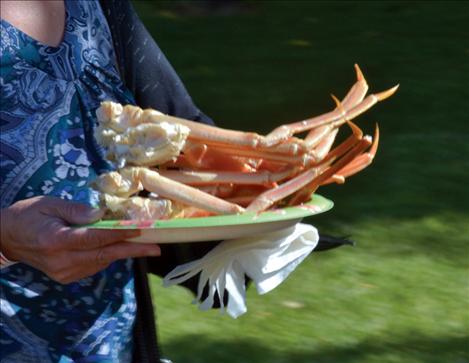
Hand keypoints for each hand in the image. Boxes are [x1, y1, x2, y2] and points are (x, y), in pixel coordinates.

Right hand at [0, 196, 160, 283]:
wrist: (8, 239)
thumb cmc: (29, 216)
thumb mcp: (49, 204)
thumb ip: (75, 210)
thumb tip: (100, 215)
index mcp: (55, 240)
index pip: (94, 238)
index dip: (119, 234)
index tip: (140, 230)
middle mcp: (61, 261)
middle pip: (104, 255)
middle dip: (133, 250)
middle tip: (156, 248)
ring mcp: (64, 272)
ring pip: (101, 262)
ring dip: (123, 252)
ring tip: (144, 243)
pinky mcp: (67, 277)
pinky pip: (94, 266)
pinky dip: (108, 255)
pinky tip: (117, 246)